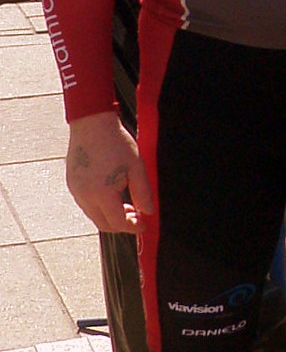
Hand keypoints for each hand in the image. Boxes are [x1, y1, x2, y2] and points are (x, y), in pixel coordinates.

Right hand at [66, 111, 153, 232]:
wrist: (92, 123)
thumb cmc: (116, 143)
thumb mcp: (137, 168)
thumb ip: (143, 194)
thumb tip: (148, 212)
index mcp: (102, 193)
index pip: (117, 223)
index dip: (132, 227)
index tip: (142, 224)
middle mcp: (85, 196)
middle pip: (103, 224)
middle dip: (121, 225)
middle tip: (135, 215)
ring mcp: (76, 190)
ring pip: (93, 215)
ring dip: (109, 216)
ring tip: (125, 203)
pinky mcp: (71, 183)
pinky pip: (86, 204)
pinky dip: (99, 206)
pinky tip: (111, 193)